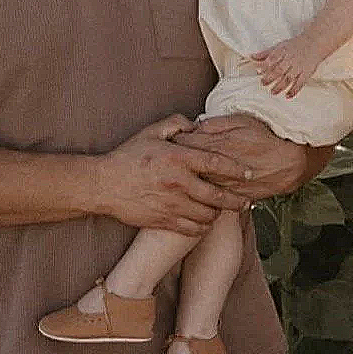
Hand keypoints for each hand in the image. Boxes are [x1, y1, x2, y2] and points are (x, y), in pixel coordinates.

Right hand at [99, 114, 251, 235]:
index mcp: (178, 158)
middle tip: (245, 202)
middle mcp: (178, 183)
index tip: (249, 173)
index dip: (236, 169)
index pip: (216, 163)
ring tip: (222, 210)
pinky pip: (192, 229)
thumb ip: (177, 123)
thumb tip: (197, 126)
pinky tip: (204, 221)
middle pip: (217, 196)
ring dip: (218, 214)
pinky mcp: (163, 221)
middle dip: (236, 200)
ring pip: (207, 215)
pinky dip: (202, 227)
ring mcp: (171, 204)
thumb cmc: (128, 156)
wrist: (103, 184)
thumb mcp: (152, 131)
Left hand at [173, 114, 327, 199]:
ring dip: (187, 182)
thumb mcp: (241, 121)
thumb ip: (215, 124)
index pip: (184, 144)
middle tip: (169, 162)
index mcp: (217, 145)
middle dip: (176, 165)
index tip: (169, 140)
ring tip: (179, 179)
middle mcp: (218, 168)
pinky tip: (198, 193)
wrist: (290, 163)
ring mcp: (224, 185)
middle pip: (186, 168)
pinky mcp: (232, 197)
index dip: (174, 142)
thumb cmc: (266, 138)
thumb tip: (195, 126)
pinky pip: (212, 199)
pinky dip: (203, 196)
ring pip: (197, 186)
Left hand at [250, 36, 322, 97]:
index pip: (272, 59)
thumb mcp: (279, 46)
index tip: (258, 72)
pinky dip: (294, 90)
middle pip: (279, 70)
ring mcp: (299, 67)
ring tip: (273, 92)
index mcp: (283, 52)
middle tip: (263, 83)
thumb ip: (266, 53)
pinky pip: (300, 83)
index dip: (265, 66)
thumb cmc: (294, 45)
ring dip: (280, 86)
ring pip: (288, 78)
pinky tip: (288, 96)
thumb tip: (252, 57)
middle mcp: (291, 60)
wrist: (315, 43)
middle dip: (270, 78)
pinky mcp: (307, 73)